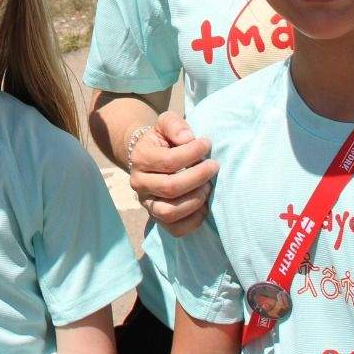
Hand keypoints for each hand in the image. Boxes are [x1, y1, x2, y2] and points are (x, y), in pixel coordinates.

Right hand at [127, 111, 217, 236]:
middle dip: (198, 177)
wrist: (149, 156)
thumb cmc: (163, 139)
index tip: (207, 144)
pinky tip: (203, 205)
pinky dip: (193, 220)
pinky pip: (175, 229)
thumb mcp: (166, 123)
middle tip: (214, 167)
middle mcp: (139, 184)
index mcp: (140, 158)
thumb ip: (175, 125)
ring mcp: (147, 203)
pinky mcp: (156, 218)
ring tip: (208, 187)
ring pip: (170, 212)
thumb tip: (188, 138)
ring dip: (195, 200)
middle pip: (170, 188)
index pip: (168, 161)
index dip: (192, 154)